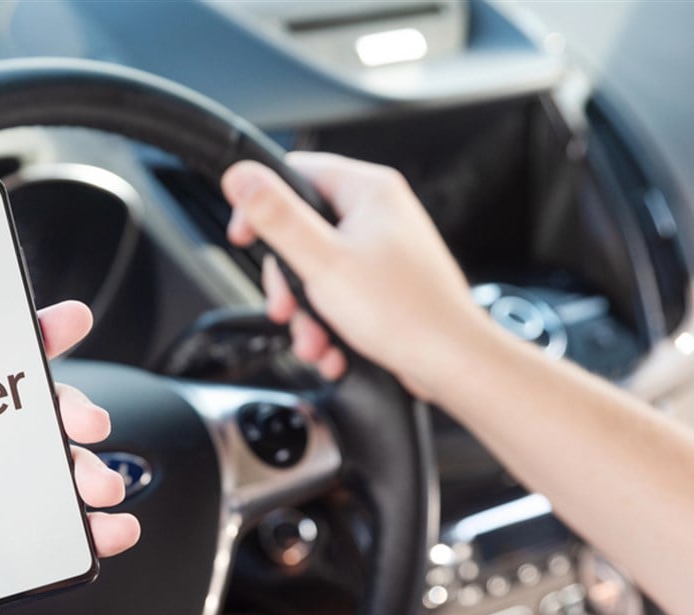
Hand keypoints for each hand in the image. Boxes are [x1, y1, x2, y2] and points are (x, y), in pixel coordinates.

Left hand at [0, 300, 139, 614]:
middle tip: (86, 419)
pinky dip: (96, 523)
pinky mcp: (7, 554)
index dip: (8, 346)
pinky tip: (110, 526)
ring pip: (51, 469)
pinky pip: (61, 526)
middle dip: (65, 408)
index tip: (49, 326)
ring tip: (100, 486)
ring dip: (88, 465)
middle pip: (21, 419)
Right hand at [222, 153, 486, 400]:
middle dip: (288, 282)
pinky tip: (332, 347)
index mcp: (369, 192)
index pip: (296, 173)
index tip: (244, 236)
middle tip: (285, 307)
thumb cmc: (405, 313)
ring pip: (318, 270)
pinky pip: (339, 293)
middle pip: (302, 231)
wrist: (452, 362)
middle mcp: (379, 214)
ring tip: (314, 340)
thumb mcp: (323, 262)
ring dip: (306, 312)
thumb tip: (241, 176)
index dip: (261, 206)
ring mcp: (383, 249)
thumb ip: (277, 217)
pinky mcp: (385, 283)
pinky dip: (329, 323)